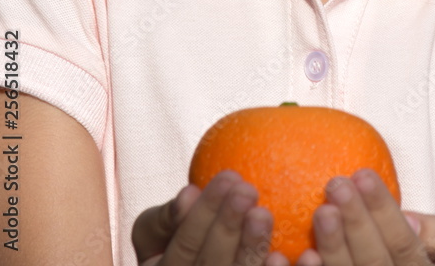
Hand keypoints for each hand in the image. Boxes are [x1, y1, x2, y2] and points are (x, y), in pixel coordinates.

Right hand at [131, 169, 289, 265]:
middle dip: (228, 227)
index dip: (203, 213)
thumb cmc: (172, 243)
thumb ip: (166, 216)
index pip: (184, 246)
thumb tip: (189, 194)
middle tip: (247, 191)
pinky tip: (280, 256)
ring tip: (263, 214)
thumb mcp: (154, 232)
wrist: (195, 262)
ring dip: (251, 249)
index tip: (228, 177)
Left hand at [295, 168, 434, 265]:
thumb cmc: (396, 256)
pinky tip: (305, 254)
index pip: (405, 246)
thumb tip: (412, 217)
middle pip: (374, 262)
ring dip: (333, 245)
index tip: (363, 175)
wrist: (370, 265)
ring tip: (322, 211)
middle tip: (338, 185)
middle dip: (356, 222)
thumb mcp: (424, 247)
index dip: (385, 212)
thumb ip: (429, 234)